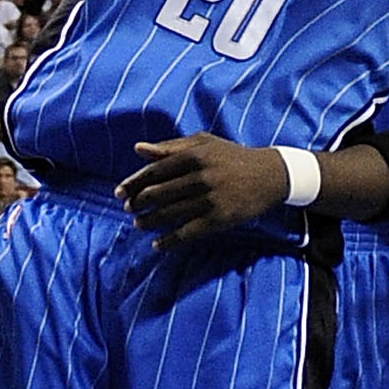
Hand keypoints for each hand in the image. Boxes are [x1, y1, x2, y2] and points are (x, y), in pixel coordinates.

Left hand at [118, 134, 296, 243]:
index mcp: (194, 155)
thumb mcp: (203, 144)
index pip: (154, 171)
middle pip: (159, 193)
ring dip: (149, 221)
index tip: (119, 192)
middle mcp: (201, 176)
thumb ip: (170, 147)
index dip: (134, 183)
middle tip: (127, 209)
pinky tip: (157, 244)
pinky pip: (188, 232)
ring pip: (170, 214)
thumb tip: (138, 149)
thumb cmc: (231, 156)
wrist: (269, 175)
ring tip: (138, 224)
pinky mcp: (220, 219)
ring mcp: (210, 199)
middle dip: (138, 203)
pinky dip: (170, 240)